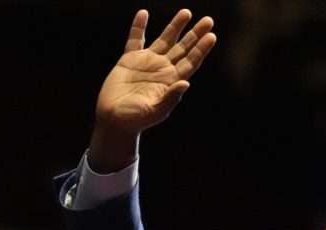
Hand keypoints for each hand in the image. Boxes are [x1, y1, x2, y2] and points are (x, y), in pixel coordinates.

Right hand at [89, 9, 215, 171]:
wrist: (114, 120)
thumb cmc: (136, 120)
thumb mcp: (155, 112)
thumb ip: (170, 98)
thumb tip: (185, 83)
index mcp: (172, 81)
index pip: (191, 62)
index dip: (201, 49)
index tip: (211, 36)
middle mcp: (163, 69)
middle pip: (183, 48)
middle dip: (195, 34)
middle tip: (208, 20)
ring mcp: (147, 63)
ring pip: (165, 40)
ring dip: (175, 26)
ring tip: (187, 12)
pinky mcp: (129, 60)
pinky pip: (135, 40)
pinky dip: (138, 27)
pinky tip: (143, 14)